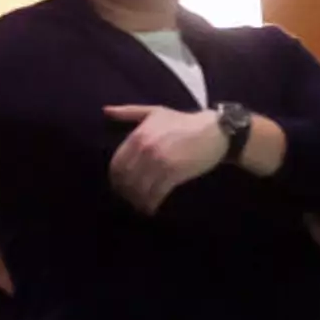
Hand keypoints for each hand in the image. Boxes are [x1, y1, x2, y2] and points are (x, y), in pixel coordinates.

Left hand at [105, 104, 227, 214]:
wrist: (214, 130)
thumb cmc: (183, 121)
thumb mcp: (154, 112)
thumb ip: (128, 112)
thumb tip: (105, 111)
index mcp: (138, 135)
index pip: (116, 164)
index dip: (115, 179)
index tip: (118, 187)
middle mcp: (145, 149)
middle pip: (125, 179)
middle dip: (124, 192)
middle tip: (128, 199)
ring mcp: (159, 162)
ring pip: (139, 188)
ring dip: (136, 201)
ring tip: (138, 206)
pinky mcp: (174, 174)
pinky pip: (155, 194)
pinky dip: (150, 204)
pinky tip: (150, 209)